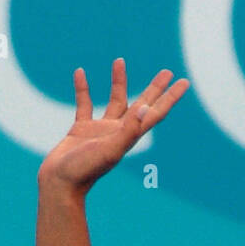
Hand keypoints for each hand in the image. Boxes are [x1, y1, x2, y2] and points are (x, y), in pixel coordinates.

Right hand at [38, 57, 189, 194]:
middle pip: (142, 104)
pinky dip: (83, 88)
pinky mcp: (81, 130)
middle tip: (167, 72)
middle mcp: (119, 132)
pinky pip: (84, 104)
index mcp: (130, 136)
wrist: (60, 184)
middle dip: (155, 89)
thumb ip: (129, 130)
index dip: (170, 98)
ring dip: (118, 81)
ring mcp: (101, 130)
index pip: (156, 113)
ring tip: (119, 61)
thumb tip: (145, 108)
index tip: (184, 82)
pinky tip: (80, 72)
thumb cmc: (85, 170)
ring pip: (115, 101)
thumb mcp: (110, 149)